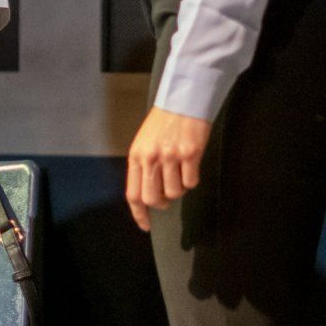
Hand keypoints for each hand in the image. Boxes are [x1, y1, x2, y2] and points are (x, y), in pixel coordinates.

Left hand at [124, 106, 210, 232]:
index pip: (133, 194)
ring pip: (174, 192)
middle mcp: (151, 158)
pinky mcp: (190, 154)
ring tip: (179, 172)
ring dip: (178, 189)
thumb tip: (149, 195)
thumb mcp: (144, 143)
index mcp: (137, 156)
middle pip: (152, 198)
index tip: (145, 225)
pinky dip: (192, 179)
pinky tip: (190, 165)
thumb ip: (143, 167)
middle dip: (161, 203)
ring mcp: (171, 156)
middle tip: (167, 198)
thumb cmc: (163, 123)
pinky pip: (191, 182)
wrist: (182, 101)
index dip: (139, 213)